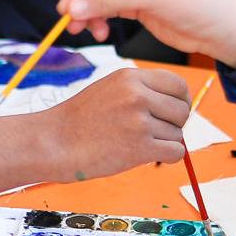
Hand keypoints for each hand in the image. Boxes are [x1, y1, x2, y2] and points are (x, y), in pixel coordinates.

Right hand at [36, 68, 189, 176]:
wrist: (53, 142)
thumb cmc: (79, 120)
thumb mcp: (110, 90)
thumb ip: (141, 92)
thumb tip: (178, 106)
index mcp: (130, 77)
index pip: (178, 85)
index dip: (182, 101)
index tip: (173, 113)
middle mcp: (137, 95)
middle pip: (182, 110)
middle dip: (174, 124)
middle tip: (155, 133)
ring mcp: (139, 121)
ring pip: (177, 134)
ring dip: (164, 143)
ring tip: (137, 144)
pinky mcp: (139, 147)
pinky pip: (175, 152)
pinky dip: (167, 158)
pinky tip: (149, 157)